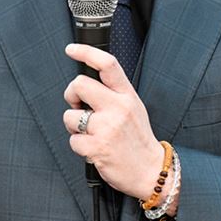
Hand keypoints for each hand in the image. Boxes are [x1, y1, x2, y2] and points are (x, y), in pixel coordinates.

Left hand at [62, 43, 164, 199]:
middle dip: (71, 94)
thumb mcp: (133, 108)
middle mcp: (118, 108)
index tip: (71, 49)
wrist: (150, 171)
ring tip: (91, 133)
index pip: (107, 64)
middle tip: (78, 105)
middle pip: (79, 84)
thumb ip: (113, 93)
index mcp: (127, 95)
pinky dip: (79, 146)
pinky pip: (73, 140)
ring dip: (74, 126)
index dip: (85, 52)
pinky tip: (94, 148)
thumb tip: (85, 83)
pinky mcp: (97, 147)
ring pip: (70, 115)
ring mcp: (107, 128)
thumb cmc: (138, 139)